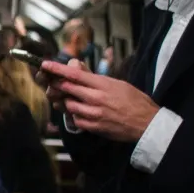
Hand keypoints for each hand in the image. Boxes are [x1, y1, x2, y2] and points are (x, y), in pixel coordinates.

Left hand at [40, 59, 158, 143]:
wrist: (147, 123)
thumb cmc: (136, 101)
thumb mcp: (118, 84)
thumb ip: (96, 79)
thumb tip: (79, 70)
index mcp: (103, 84)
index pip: (75, 74)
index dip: (58, 69)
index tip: (46, 64)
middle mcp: (96, 98)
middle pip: (67, 89)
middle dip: (58, 85)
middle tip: (54, 84)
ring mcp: (94, 114)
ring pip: (69, 106)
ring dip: (67, 102)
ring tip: (73, 100)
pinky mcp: (94, 127)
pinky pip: (76, 120)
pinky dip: (75, 116)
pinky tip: (82, 113)